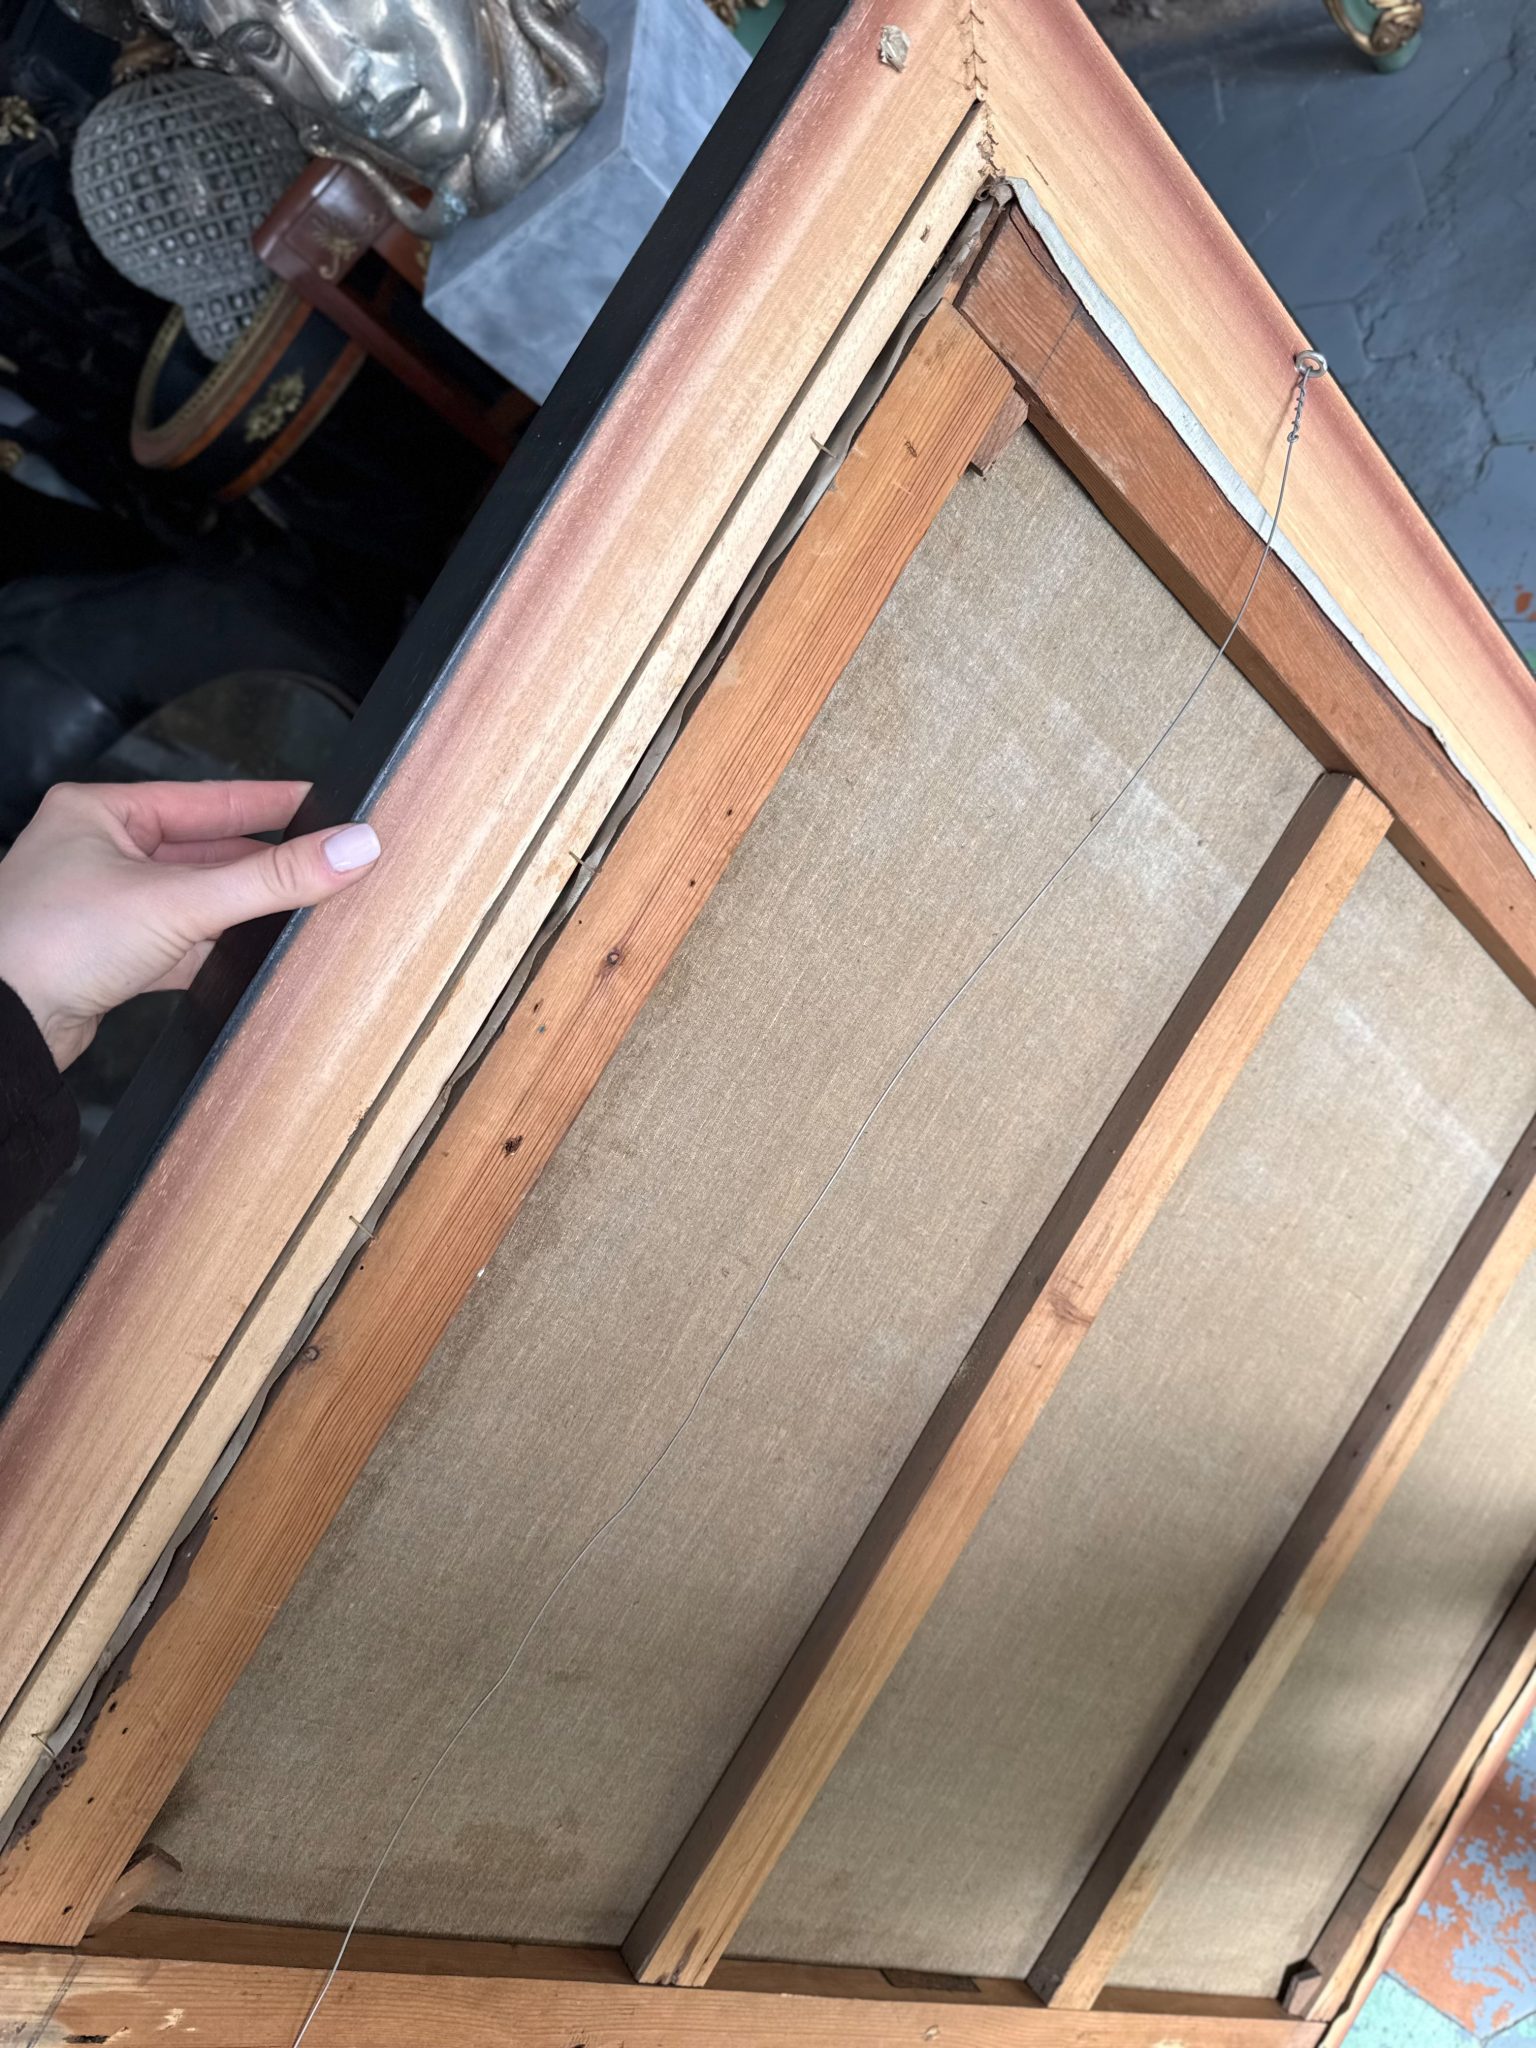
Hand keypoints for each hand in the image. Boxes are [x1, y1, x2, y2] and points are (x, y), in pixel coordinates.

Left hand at [0, 780, 381, 1069]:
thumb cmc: (49, 941)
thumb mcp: (179, 900)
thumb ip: (270, 878)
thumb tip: (350, 848)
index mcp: (100, 812)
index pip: (210, 799)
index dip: (272, 803)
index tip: (325, 806)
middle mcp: (99, 853)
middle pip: (207, 852)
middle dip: (264, 864)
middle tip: (327, 864)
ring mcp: (104, 908)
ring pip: (196, 901)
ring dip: (243, 910)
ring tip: (304, 909)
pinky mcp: (110, 959)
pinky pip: (181, 945)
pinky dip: (218, 951)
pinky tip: (254, 956)